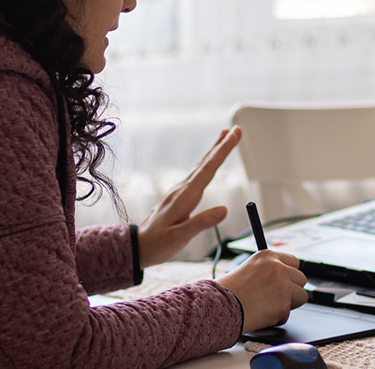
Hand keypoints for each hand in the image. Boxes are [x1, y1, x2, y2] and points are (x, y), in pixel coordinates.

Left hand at [136, 126, 242, 267]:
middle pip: (205, 163)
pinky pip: (196, 175)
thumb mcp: (181, 236)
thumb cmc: (159, 243)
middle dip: (221, 145)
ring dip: (214, 152)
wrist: (139, 246)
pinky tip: (209, 164)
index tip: (234, 135)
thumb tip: (224, 209)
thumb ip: (202, 222)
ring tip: (225, 138)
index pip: (208, 169)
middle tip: (235, 130)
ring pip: (201, 167)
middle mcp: (182, 190)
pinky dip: (207, 164)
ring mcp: (180, 192)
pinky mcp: (179, 196)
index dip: (223, 151)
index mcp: (185, 197)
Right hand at [215, 249, 309, 331]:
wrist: (220, 306)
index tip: (285, 281)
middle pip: (301, 279)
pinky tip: (262, 314)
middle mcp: (278, 268)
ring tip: (269, 305)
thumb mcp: (248, 268)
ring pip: (301, 296)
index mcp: (268, 256)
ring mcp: (283, 285)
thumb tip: (284, 277)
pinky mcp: (284, 304)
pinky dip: (277, 317)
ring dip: (288, 303)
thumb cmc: (228, 291)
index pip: (294, 261)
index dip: (290, 274)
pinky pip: (288, 314)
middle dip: (292, 289)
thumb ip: (268, 270)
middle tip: (275, 296)